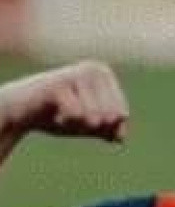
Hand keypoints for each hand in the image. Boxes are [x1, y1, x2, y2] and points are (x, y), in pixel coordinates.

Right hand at [0, 61, 128, 142]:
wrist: (20, 113)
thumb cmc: (57, 115)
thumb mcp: (87, 125)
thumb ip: (108, 130)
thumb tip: (121, 138)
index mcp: (104, 74)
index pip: (121, 113)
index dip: (107, 128)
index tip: (89, 122)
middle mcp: (93, 68)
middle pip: (110, 116)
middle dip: (94, 127)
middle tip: (75, 120)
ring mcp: (76, 74)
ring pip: (94, 115)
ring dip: (80, 125)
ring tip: (63, 117)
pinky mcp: (57, 84)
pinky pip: (76, 114)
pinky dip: (67, 123)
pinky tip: (55, 115)